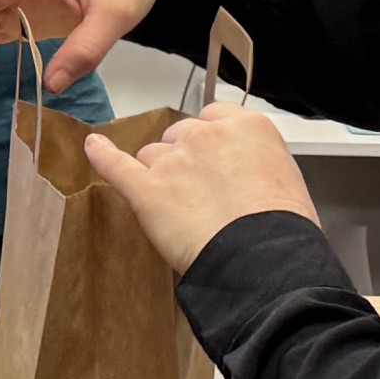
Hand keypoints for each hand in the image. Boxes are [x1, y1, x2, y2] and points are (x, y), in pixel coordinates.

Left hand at [83, 102, 315, 274]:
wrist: (264, 259)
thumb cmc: (281, 230)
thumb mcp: (285, 179)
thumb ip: (254, 163)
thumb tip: (241, 172)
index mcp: (247, 127)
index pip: (214, 118)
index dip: (210, 142)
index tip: (212, 158)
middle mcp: (208, 134)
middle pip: (181, 135)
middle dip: (184, 159)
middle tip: (198, 193)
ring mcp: (175, 160)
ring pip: (153, 155)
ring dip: (159, 174)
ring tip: (177, 207)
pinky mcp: (148, 188)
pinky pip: (117, 165)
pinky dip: (103, 157)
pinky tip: (94, 148)